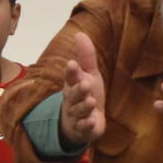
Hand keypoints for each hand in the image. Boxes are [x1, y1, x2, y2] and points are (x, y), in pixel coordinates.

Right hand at [57, 32, 106, 147]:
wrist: (83, 121)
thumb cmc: (85, 94)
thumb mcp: (89, 74)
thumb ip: (86, 57)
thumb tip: (79, 33)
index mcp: (73, 85)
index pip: (70, 77)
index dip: (71, 71)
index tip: (72, 63)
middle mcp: (72, 100)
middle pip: (73, 94)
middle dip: (78, 90)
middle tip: (85, 84)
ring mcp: (77, 115)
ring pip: (78, 111)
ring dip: (83, 106)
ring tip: (90, 102)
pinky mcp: (83, 128)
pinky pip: (83, 127)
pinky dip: (87, 125)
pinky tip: (92, 122)